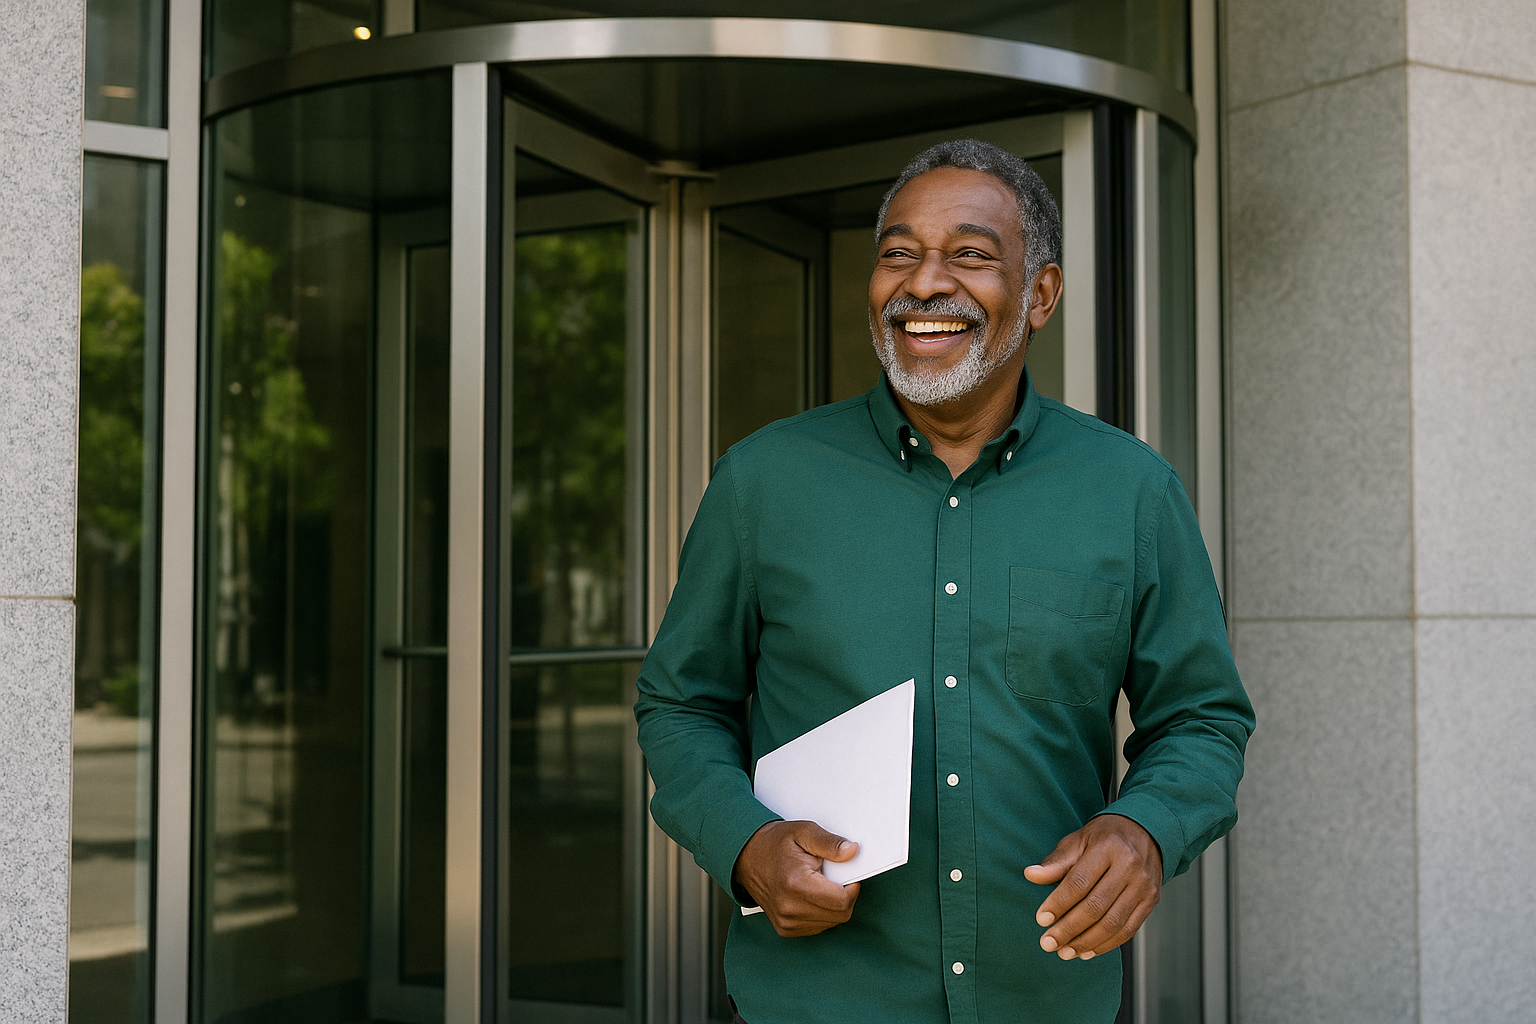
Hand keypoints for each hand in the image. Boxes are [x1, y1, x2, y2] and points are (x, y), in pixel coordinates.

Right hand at [732, 820, 861, 936]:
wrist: (745, 857)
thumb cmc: (774, 843)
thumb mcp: (804, 832)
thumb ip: (830, 843)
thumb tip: (852, 851)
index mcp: (796, 883)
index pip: (842, 901)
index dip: (852, 887)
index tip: (848, 875)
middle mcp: (790, 908)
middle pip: (840, 915)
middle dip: (844, 896)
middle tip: (833, 878)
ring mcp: (786, 922)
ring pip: (831, 922)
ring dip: (833, 906)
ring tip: (819, 885)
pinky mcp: (785, 929)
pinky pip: (818, 927)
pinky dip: (822, 913)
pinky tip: (812, 896)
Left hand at [1023, 814, 1161, 960]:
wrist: (1146, 833)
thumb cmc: (1105, 837)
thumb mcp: (1078, 840)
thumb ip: (1056, 862)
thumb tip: (1031, 875)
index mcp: (1108, 848)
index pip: (1079, 882)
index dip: (1059, 903)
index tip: (1041, 920)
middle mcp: (1130, 867)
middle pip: (1096, 906)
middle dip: (1069, 929)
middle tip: (1048, 943)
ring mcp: (1144, 886)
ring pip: (1112, 923)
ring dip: (1086, 942)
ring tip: (1065, 951)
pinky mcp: (1151, 901)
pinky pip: (1128, 930)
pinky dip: (1106, 944)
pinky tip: (1087, 950)